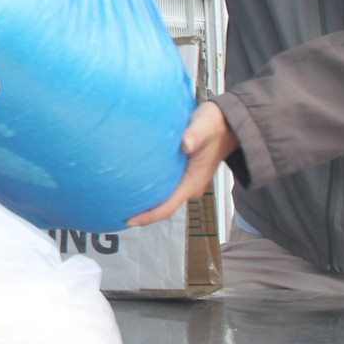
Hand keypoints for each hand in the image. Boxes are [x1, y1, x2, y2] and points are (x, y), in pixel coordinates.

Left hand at [126, 101, 237, 226]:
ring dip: (146, 203)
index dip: (149, 216)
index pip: (168, 206)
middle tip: (117, 213)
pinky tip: (134, 184)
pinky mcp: (182, 175)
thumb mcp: (205, 126)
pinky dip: (150, 190)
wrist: (226, 123)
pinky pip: (164, 188)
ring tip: (121, 202)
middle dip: (142, 213)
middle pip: (163, 208)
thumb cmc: (214, 124)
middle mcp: (190, 186)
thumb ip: (195, 134)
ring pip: (163, 199)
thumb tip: (185, 143)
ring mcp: (186, 182)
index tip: (129, 219)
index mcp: (193, 182)